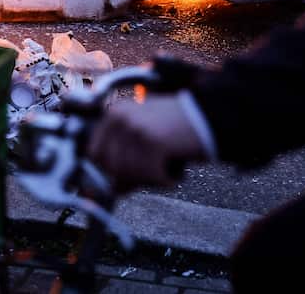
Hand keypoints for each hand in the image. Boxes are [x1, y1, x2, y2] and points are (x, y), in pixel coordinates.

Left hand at [85, 95, 205, 191]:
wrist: (209, 115)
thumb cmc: (177, 128)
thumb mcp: (145, 134)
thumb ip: (125, 155)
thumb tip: (109, 189)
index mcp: (115, 114)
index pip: (95, 153)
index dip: (108, 172)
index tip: (122, 182)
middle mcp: (121, 118)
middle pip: (111, 167)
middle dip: (130, 179)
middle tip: (152, 177)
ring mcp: (136, 128)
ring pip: (129, 173)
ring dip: (150, 180)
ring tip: (166, 170)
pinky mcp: (153, 141)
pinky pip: (150, 175)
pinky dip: (164, 180)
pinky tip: (175, 173)